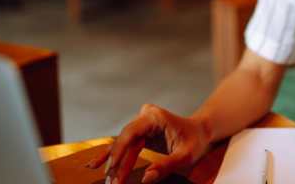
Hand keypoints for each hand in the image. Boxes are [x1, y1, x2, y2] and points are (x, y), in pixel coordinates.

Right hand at [86, 103, 207, 183]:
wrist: (199, 131)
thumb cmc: (194, 141)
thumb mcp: (185, 155)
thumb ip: (166, 166)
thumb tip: (146, 179)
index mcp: (154, 116)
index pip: (131, 133)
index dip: (119, 152)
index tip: (112, 170)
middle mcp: (144, 116)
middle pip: (125, 141)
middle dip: (117, 163)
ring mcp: (141, 123)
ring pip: (123, 145)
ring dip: (114, 163)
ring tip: (104, 178)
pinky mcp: (139, 131)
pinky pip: (125, 145)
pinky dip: (112, 155)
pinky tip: (96, 164)